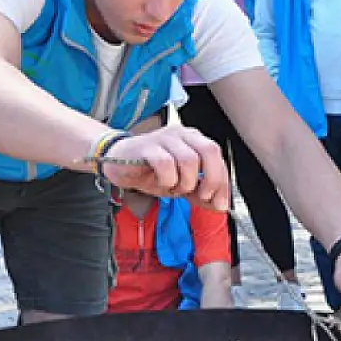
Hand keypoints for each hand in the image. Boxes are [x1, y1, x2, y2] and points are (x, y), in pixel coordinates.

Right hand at [99, 126, 229, 211]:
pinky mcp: (146, 146)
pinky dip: (167, 180)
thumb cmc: (151, 171)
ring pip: (188, 160)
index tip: (221, 204)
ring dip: (185, 182)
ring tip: (173, 188)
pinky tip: (160, 183)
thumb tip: (220, 206)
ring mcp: (164, 138)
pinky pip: (165, 164)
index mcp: (194, 140)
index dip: (223, 183)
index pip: (217, 157)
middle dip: (211, 179)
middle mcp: (182, 134)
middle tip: (201, 195)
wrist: (118, 164)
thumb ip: (200, 194)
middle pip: (209, 151)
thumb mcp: (180, 185)